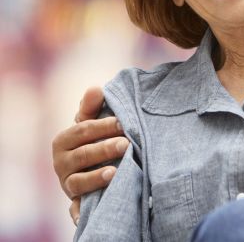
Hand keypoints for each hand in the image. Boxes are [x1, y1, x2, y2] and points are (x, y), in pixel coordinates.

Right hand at [51, 86, 127, 224]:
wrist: (92, 168)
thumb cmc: (95, 139)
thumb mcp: (93, 123)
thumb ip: (93, 107)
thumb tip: (96, 89)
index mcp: (63, 140)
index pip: (81, 130)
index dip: (102, 126)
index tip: (122, 122)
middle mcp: (61, 163)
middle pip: (82, 155)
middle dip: (103, 149)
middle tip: (126, 144)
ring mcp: (67, 184)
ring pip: (78, 182)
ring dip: (96, 178)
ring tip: (115, 173)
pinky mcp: (76, 202)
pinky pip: (76, 208)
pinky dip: (81, 212)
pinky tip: (93, 210)